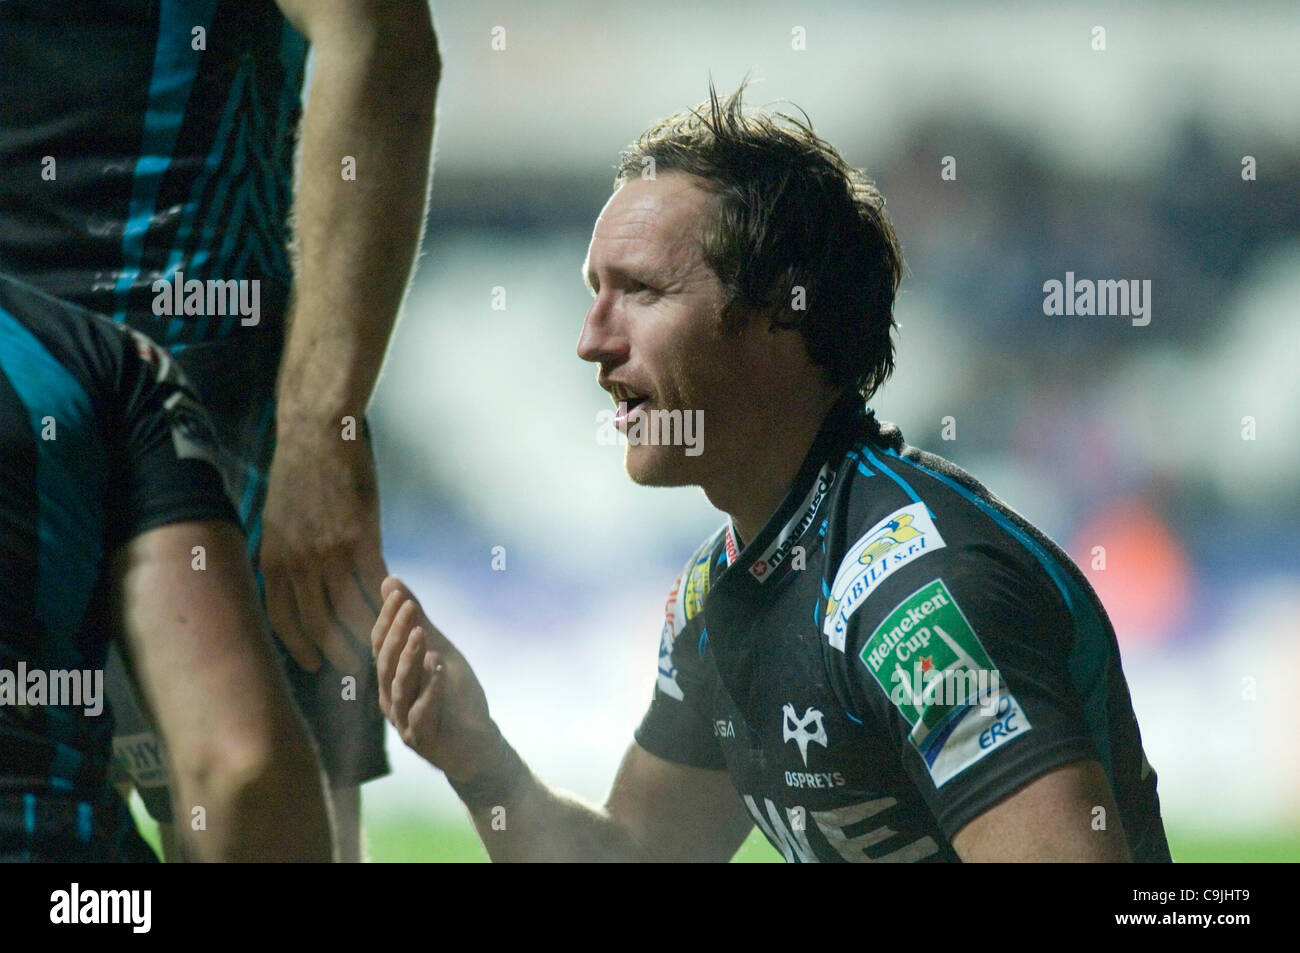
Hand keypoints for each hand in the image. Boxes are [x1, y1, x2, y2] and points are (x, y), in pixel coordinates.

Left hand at [260, 420, 386, 672]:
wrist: (317, 434)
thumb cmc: (299, 472)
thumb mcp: (276, 518)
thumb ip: (285, 553)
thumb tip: (294, 581)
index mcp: (273, 559)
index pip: (283, 620)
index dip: (300, 647)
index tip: (314, 663)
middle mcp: (298, 564)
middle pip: (319, 626)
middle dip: (338, 653)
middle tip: (355, 672)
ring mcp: (330, 554)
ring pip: (351, 613)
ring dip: (367, 637)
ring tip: (381, 651)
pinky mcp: (361, 540)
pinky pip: (375, 586)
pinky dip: (386, 604)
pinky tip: (395, 613)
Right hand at [372, 576, 496, 780]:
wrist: (477, 742)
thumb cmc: (453, 695)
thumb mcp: (437, 649)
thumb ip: (416, 620)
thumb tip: (390, 580)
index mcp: (390, 679)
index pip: (381, 645)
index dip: (387, 619)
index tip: (399, 593)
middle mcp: (391, 700)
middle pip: (386, 664)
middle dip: (397, 633)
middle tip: (409, 607)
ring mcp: (405, 722)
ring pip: (400, 689)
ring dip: (410, 660)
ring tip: (422, 635)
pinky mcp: (425, 740)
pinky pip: (422, 714)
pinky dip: (431, 690)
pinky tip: (439, 668)